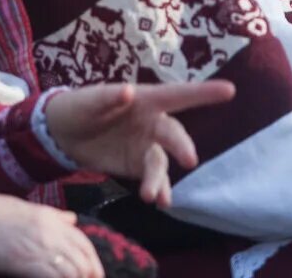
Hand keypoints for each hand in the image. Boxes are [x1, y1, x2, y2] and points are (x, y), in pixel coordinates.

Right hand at [0, 188, 102, 277]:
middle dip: (89, 274)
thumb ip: (51, 217)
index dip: (92, 259)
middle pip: (82, 257)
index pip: (82, 241)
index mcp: (51, 219)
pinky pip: (55, 276)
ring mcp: (41, 247)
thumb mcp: (24, 209)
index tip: (95, 272)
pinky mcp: (27, 262)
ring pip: (74, 270)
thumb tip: (71, 220)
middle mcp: (51, 232)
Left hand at [46, 80, 234, 207]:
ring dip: (160, 178)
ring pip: (162, 162)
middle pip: (173, 134)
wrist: (62, 134)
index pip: (179, 95)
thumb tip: (129, 91)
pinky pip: (153, 178)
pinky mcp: (137, 166)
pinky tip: (159, 201)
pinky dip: (157, 190)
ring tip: (152, 196)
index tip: (229, 90)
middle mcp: (153, 122)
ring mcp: (147, 145)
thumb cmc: (81, 107)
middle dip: (182, 146)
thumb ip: (108, 98)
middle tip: (188, 160)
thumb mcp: (90, 100)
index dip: (204, 92)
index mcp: (146, 100)